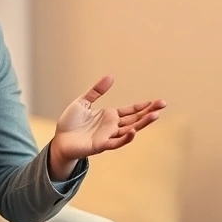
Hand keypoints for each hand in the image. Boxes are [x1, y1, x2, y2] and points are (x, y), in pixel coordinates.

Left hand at [48, 75, 165, 178]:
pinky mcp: (100, 145)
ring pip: (129, 130)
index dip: (143, 106)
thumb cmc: (70, 124)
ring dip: (142, 123)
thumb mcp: (83, 102)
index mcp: (110, 116)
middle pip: (135, 119)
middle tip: (163, 105)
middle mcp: (112, 127)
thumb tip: (111, 76)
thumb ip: (96, 91)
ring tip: (155, 115)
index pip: (131, 111)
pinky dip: (125, 138)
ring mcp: (108, 136)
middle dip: (149, 112)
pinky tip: (133, 131)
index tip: (157, 101)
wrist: (59, 141)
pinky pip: (116, 143)